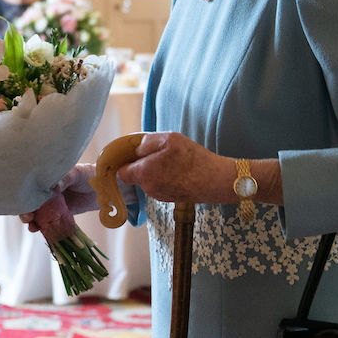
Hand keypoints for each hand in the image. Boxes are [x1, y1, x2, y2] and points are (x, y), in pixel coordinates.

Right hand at [20, 163, 98, 235]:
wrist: (104, 189)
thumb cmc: (90, 176)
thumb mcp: (77, 174)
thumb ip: (65, 179)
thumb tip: (53, 186)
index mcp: (48, 178)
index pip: (32, 187)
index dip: (26, 195)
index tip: (25, 203)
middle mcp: (47, 191)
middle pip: (31, 202)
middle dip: (26, 210)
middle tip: (28, 218)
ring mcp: (52, 204)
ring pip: (38, 213)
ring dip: (33, 221)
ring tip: (33, 227)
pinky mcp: (59, 215)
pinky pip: (49, 222)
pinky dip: (45, 227)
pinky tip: (42, 231)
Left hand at [116, 131, 231, 203]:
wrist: (216, 181)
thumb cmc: (193, 159)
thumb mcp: (169, 139)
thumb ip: (146, 142)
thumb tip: (134, 148)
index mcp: (144, 173)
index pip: (121, 171)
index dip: (126, 161)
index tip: (133, 154)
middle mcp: (148, 187)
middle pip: (136, 175)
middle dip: (143, 164)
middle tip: (160, 153)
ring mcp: (159, 195)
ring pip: (149, 180)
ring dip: (155, 170)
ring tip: (174, 161)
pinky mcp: (170, 198)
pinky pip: (160, 185)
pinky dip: (165, 178)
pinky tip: (180, 171)